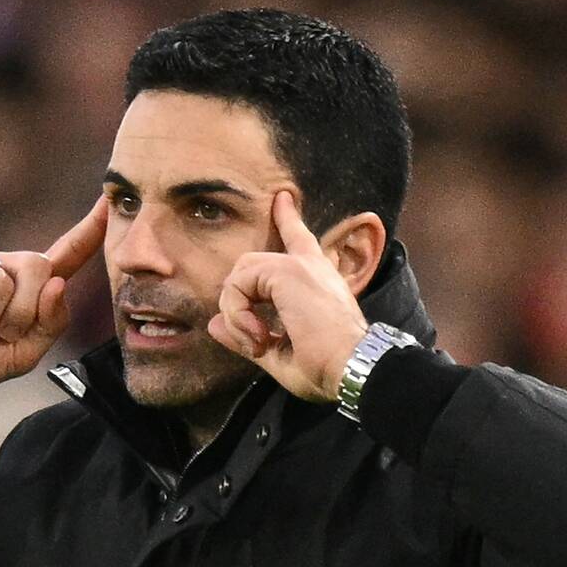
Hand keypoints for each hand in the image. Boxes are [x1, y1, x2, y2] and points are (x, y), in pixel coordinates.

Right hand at [0, 197, 107, 408]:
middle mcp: (3, 267)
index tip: (111, 202)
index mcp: (28, 288)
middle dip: (27, 312)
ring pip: (4, 277)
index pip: (66, 254)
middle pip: (40, 266)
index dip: (89, 230)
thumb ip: (49, 326)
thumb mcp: (21, 355)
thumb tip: (60, 284)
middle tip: (4, 339)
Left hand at [208, 191, 368, 401]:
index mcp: (316, 280)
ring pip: (240, 274)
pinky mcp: (287, 271)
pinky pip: (238, 284)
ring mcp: (298, 265)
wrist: (353, 366)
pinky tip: (259, 336)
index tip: (282, 198)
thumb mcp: (279, 354)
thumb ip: (246, 335)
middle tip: (257, 340)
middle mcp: (310, 266)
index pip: (299, 240)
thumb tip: (213, 325)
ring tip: (258, 341)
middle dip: (238, 301)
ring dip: (237, 312)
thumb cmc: (327, 367)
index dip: (288, 219)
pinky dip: (239, 314)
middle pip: (251, 263)